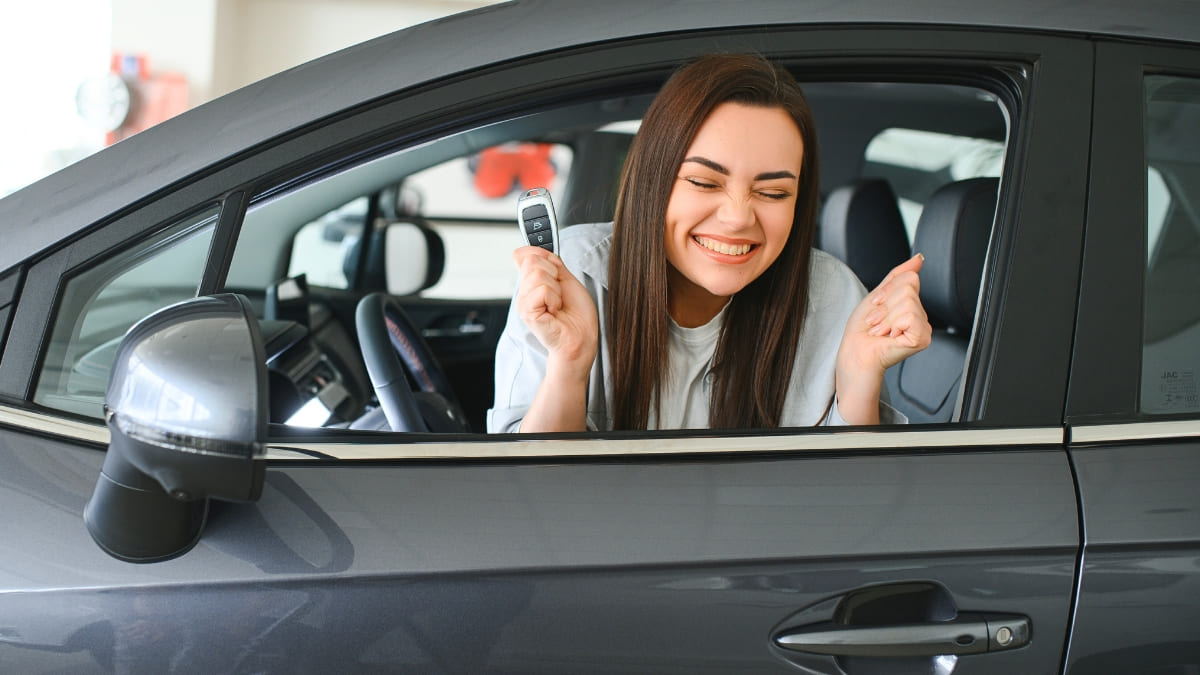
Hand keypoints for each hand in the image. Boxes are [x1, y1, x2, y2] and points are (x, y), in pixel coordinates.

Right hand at [513, 246, 598, 379]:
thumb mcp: (565, 279)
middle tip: (559, 295)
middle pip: (532, 261)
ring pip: (537, 274)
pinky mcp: (527, 312)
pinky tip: (554, 311)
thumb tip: (530, 250)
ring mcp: (523, 303)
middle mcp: (523, 292)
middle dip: (554, 274)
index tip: (556, 272)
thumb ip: (550, 263)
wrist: (581, 339)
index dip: (545, 258)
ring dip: (555, 289)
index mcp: (531, 283)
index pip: (525, 255)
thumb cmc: (577, 316)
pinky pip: (542, 290)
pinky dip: (554, 298)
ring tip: (557, 305)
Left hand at [834, 253, 931, 422]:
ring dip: (886, 316)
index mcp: (910, 304)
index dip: (887, 291)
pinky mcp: (922, 338)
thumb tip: (918, 259)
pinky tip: (889, 337)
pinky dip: (892, 324)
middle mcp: (920, 315)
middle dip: (885, 304)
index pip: (909, 278)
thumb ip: (898, 276)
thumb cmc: (862, 331)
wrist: (855, 353)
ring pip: (907, 301)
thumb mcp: (877, 295)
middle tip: (878, 322)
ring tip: (881, 330)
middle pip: (908, 288)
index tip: (877, 307)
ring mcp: (923, 327)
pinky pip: (909, 315)